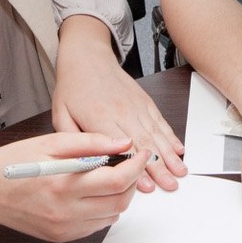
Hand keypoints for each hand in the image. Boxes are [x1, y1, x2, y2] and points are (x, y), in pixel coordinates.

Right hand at [0, 133, 146, 242]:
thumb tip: (122, 143)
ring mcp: (64, 228)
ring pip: (111, 216)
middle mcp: (66, 211)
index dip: (136, 166)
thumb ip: (91, 142)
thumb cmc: (13, 162)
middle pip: (120, 201)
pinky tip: (91, 193)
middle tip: (127, 164)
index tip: (140, 154)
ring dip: (119, 196)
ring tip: (108, 177)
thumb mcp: (52, 141)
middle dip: (132, 181)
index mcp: (64, 184)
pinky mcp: (60, 237)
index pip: (118, 180)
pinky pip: (95, 226)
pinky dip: (102, 210)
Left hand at [53, 16, 186, 191]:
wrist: (87, 57)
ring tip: (181, 171)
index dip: (136, 169)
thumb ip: (72, 141)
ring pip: (156, 134)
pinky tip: (178, 149)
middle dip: (160, 167)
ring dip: (169, 154)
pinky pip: (160, 121)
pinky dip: (170, 136)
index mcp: (100, 119)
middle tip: (171, 185)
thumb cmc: (73, 87)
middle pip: (144, 144)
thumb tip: (85, 164)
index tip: (147, 186)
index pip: (122, 149)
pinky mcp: (145, 102)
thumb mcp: (61, 115)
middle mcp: (122, 113)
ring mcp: (136, 106)